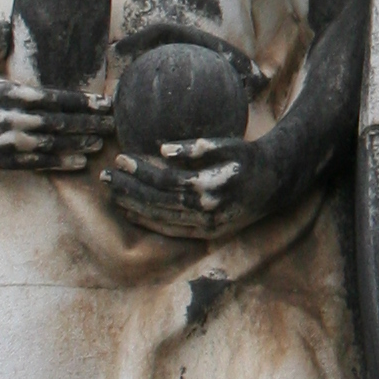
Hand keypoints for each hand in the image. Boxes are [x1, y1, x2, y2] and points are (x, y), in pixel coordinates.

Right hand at [0, 70, 111, 170]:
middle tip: (112, 123)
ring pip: (46, 144)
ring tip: (100, 141)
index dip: (78, 101)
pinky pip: (32, 163)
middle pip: (52, 121)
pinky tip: (79, 162)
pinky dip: (57, 163)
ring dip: (75, 143)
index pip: (47, 97)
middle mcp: (1, 117)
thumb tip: (5, 23)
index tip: (103, 103)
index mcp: (0, 92)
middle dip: (85, 123)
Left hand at [105, 134, 282, 240]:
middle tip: (104, 175)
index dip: (140, 170)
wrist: (274, 184)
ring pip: (160, 218)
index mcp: (209, 186)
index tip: (120, 157)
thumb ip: (197, 146)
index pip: (164, 181)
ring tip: (111, 191)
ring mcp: (205, 226)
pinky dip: (147, 221)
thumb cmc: (248, 158)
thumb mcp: (228, 144)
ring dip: (132, 205)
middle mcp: (205, 211)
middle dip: (127, 188)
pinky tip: (129, 211)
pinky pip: (169, 230)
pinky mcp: (206, 234)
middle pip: (157, 201)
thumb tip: (164, 149)